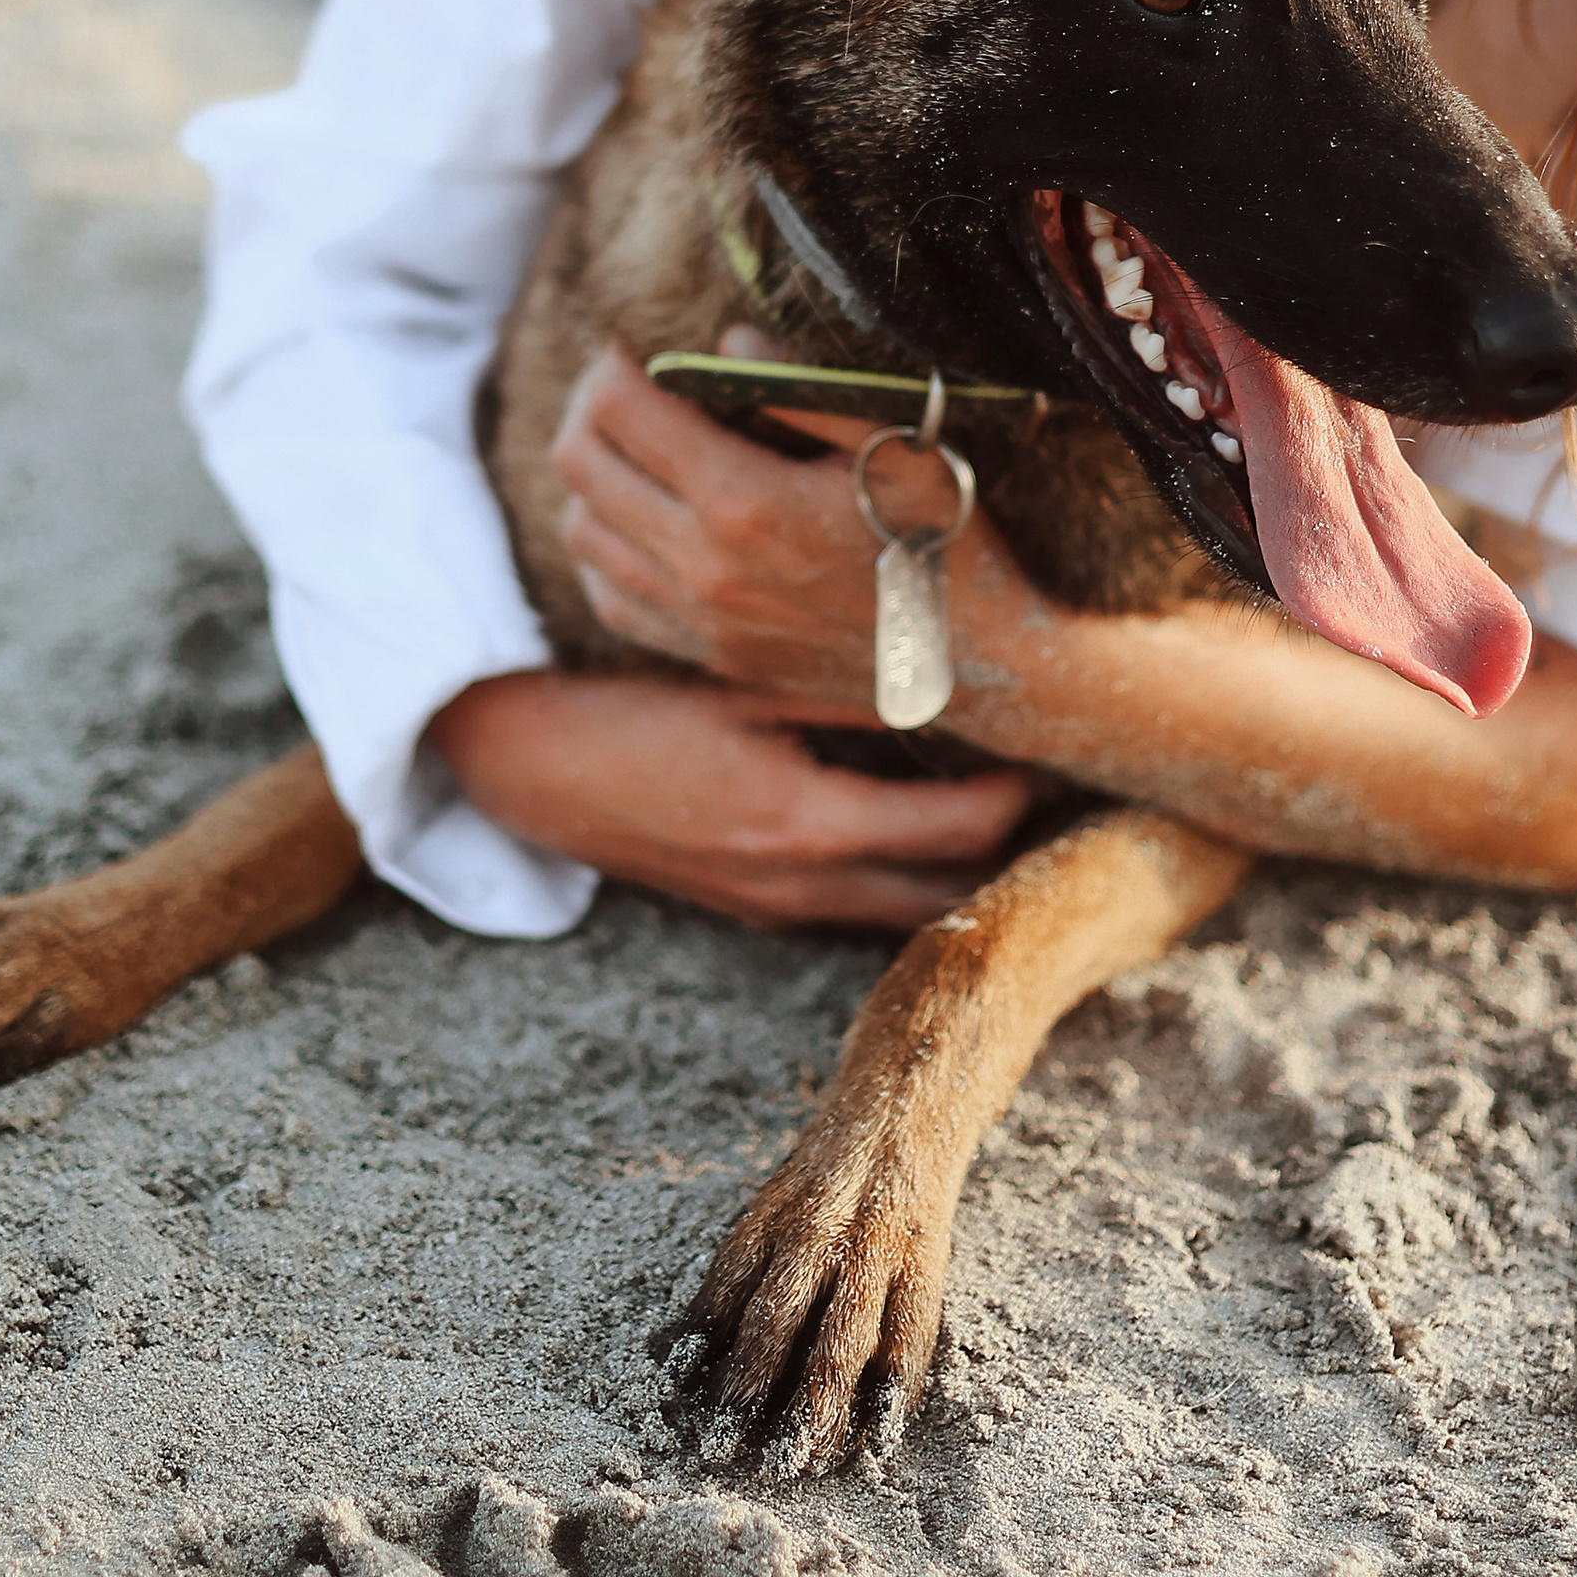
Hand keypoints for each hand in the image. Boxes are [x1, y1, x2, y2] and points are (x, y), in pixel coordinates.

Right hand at [427, 665, 1034, 929]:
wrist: (522, 766)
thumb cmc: (625, 710)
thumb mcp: (739, 682)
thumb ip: (842, 685)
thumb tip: (946, 666)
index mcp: (803, 823)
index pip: (958, 832)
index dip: (1019, 796)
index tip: (1054, 746)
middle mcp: (797, 884)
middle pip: (945, 896)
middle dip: (1004, 851)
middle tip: (1052, 786)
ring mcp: (772, 905)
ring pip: (901, 910)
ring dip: (953, 868)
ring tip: (999, 803)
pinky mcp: (750, 904)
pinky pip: (852, 905)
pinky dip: (897, 872)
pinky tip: (912, 816)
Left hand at [549, 337, 1000, 708]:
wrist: (978, 660)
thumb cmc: (945, 536)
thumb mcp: (893, 444)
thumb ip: (801, 388)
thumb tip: (727, 342)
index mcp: (745, 502)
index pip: (620, 412)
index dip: (613, 367)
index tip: (634, 349)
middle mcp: (704, 567)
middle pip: (580, 466)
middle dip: (590, 408)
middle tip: (623, 388)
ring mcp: (700, 621)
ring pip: (582, 531)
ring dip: (592, 478)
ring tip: (633, 448)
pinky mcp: (708, 656)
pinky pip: (611, 596)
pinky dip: (606, 549)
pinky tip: (642, 520)